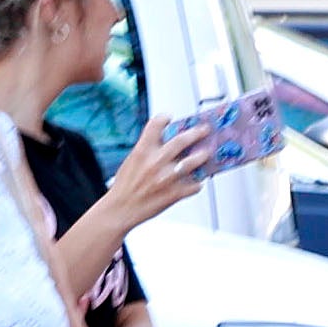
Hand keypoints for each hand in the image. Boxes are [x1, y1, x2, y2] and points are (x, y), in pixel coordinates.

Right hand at [99, 114, 208, 235]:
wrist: (120, 209)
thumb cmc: (125, 186)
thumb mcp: (132, 161)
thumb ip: (148, 151)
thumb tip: (166, 143)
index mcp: (142, 151)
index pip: (155, 125)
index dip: (164, 118)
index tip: (170, 117)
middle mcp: (155, 162)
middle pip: (181, 140)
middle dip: (196, 133)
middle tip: (204, 130)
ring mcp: (166, 178)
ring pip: (192, 162)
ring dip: (202, 156)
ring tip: (206, 153)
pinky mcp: (174, 193)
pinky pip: (194, 185)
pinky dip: (197, 183)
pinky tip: (196, 181)